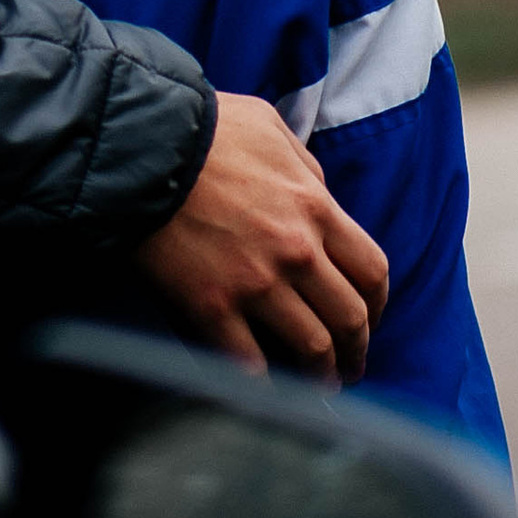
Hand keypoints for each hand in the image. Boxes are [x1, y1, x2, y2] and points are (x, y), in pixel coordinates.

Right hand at [132, 92, 388, 381]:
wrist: (140, 143)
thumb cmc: (204, 128)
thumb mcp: (271, 128)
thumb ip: (306, 168)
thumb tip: (320, 195)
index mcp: (314, 207)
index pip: (371, 270)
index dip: (378, 303)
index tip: (370, 318)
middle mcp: (296, 252)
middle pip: (350, 317)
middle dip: (357, 348)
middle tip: (351, 363)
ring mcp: (255, 284)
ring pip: (312, 347)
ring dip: (322, 374)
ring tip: (319, 385)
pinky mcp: (212, 307)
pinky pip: (250, 362)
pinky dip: (266, 384)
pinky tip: (269, 389)